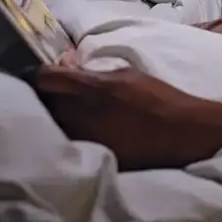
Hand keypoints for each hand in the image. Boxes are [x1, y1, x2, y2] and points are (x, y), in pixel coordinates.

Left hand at [31, 66, 220, 169]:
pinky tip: (76, 132)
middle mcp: (80, 114)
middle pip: (41, 103)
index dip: (40, 75)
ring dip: (53, 116)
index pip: (44, 79)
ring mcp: (83, 138)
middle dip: (43, 96)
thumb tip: (70, 66)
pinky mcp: (91, 156)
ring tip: (61, 113)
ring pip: (52, 125)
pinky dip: (66, 135)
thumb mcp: (127, 74)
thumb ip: (94, 72)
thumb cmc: (158, 98)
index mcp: (90, 88)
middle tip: (50, 93)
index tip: (44, 75)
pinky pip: (67, 142)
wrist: (182, 134)